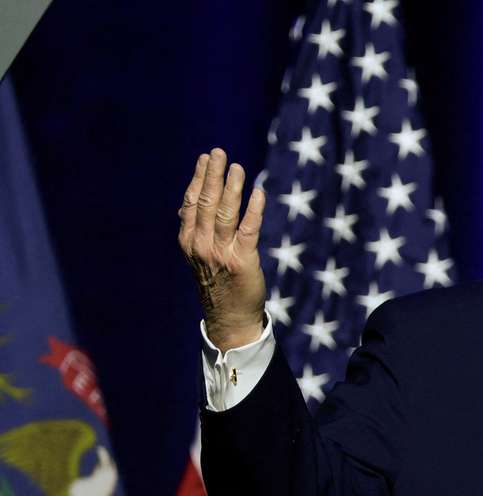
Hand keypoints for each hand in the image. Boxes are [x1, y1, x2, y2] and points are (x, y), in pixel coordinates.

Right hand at [178, 148, 268, 351]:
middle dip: (213, 175)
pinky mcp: (243, 261)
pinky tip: (258, 193)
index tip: (206, 159)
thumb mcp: (197, 255)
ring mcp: (221, 253)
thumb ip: (194, 229)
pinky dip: (253, 210)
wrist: (229, 317)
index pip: (191, 202)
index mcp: (188, 241)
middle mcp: (201, 245)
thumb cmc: (216, 282)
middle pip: (205, 202)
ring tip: (238, 168)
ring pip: (225, 213)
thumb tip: (187, 203)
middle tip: (220, 153)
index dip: (199, 178)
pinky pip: (248, 230)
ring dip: (232, 188)